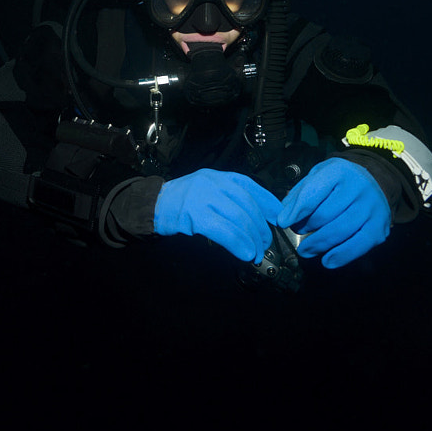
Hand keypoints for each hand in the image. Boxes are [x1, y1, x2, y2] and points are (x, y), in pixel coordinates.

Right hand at [154, 169, 283, 261]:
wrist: (153, 205)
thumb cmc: (181, 202)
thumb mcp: (207, 191)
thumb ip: (228, 199)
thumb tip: (255, 219)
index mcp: (218, 177)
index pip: (251, 187)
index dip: (268, 203)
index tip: (278, 218)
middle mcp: (213, 183)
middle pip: (248, 205)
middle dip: (260, 228)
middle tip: (264, 244)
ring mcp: (203, 197)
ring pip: (239, 219)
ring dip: (251, 239)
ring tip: (255, 252)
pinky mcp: (195, 214)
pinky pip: (224, 230)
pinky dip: (238, 243)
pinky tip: (244, 253)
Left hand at [278, 158, 390, 268]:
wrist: (374, 182)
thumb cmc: (338, 182)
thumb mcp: (317, 177)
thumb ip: (299, 195)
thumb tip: (283, 216)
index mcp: (339, 170)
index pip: (313, 192)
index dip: (296, 210)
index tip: (283, 222)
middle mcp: (359, 186)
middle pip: (325, 215)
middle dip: (306, 227)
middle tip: (296, 231)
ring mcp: (372, 207)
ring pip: (340, 231)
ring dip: (319, 244)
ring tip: (305, 249)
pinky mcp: (380, 226)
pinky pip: (359, 245)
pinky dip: (341, 256)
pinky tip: (328, 261)